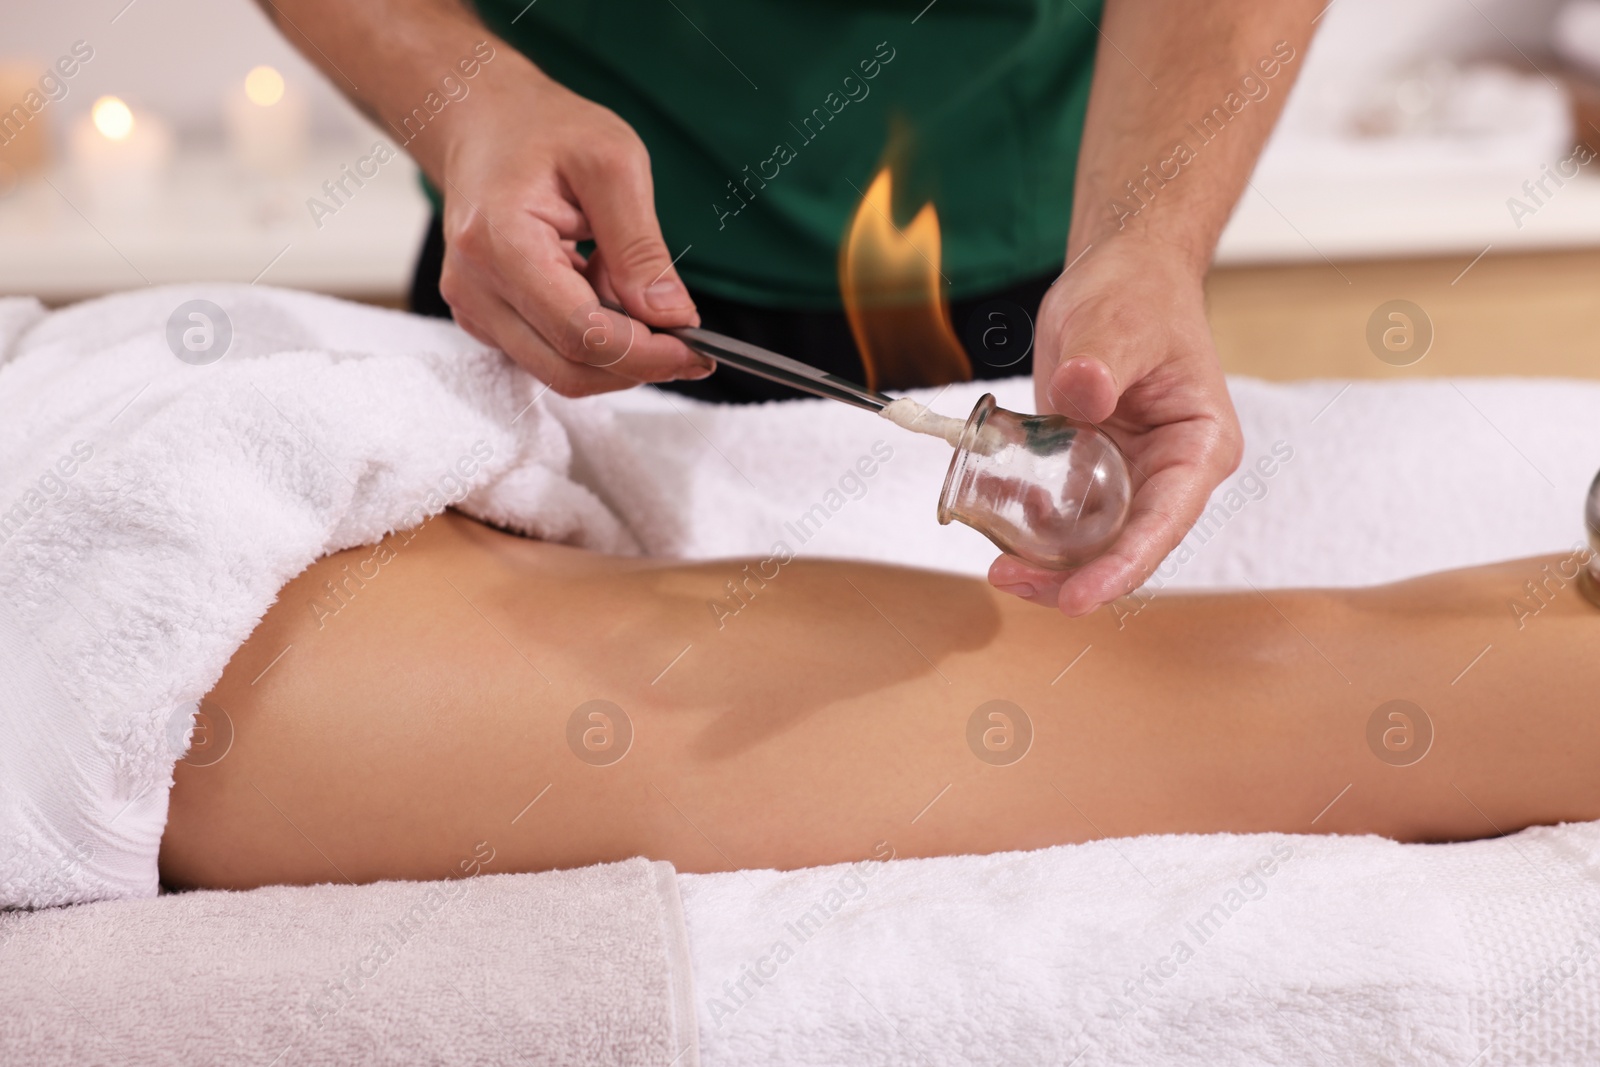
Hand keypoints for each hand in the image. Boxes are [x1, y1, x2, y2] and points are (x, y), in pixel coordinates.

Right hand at [434, 65, 712, 395]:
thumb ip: (641, 247)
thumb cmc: (545, 130)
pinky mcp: (484, 319)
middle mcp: (475, 287)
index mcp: (500, 242)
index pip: (580, 333)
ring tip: (630, 286)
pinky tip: (600, 288)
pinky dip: (592, 339)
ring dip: (615, 349)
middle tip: (688, 341)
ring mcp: (474, 309)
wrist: (484, 124)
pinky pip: (549, 353)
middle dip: (637, 365)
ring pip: (560, 370)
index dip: (645, 353)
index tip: (697, 346)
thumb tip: (672, 316)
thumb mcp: (613, 164)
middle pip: (568, 368)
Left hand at [990, 237, 1242, 614]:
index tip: (1076, 597)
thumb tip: (1084, 392)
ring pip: (1092, 542)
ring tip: (997, 564)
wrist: (1118, 275)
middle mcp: (1170, 475)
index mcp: (1198, 448)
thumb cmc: (1134, 293)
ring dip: (1046, 560)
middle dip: (1072, 577)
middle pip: (1126, 548)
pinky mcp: (1092, 470)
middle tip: (1008, 578)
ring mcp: (1130, 477)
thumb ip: (1099, 359)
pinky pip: (1062, 513)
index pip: (1163, 524)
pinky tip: (992, 515)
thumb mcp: (1114, 321)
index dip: (1120, 568)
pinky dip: (1028, 523)